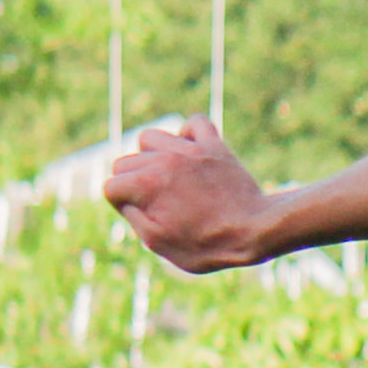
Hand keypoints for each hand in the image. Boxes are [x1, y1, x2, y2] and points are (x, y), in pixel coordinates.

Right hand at [103, 117, 277, 272]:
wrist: (256, 230)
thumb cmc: (207, 244)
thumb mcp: (159, 243)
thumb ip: (133, 216)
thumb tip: (123, 198)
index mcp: (145, 185)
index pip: (111, 187)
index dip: (124, 207)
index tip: (148, 218)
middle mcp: (163, 159)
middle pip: (126, 163)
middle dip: (134, 185)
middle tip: (160, 205)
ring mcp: (189, 149)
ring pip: (150, 138)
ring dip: (152, 157)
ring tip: (169, 177)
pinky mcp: (214, 145)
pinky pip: (194, 122)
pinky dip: (189, 135)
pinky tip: (192, 155)